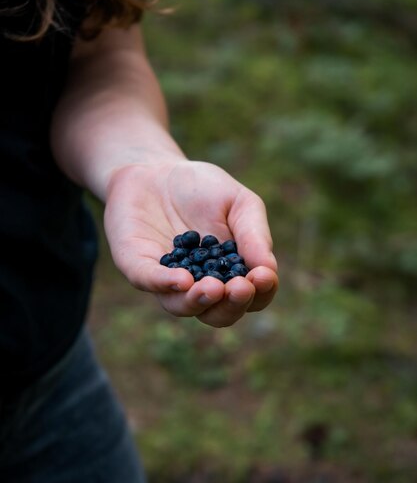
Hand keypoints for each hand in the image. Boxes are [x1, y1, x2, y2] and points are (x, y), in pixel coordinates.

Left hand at [104, 160, 278, 326]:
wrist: (155, 168)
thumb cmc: (202, 188)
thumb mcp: (239, 203)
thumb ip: (254, 234)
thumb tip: (268, 269)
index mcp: (230, 273)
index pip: (253, 297)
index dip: (261, 292)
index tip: (263, 276)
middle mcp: (199, 285)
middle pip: (219, 314)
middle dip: (232, 306)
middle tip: (239, 288)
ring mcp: (167, 280)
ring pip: (182, 307)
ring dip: (199, 302)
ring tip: (213, 288)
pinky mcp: (138, 266)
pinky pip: (149, 280)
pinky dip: (165, 283)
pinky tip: (182, 280)